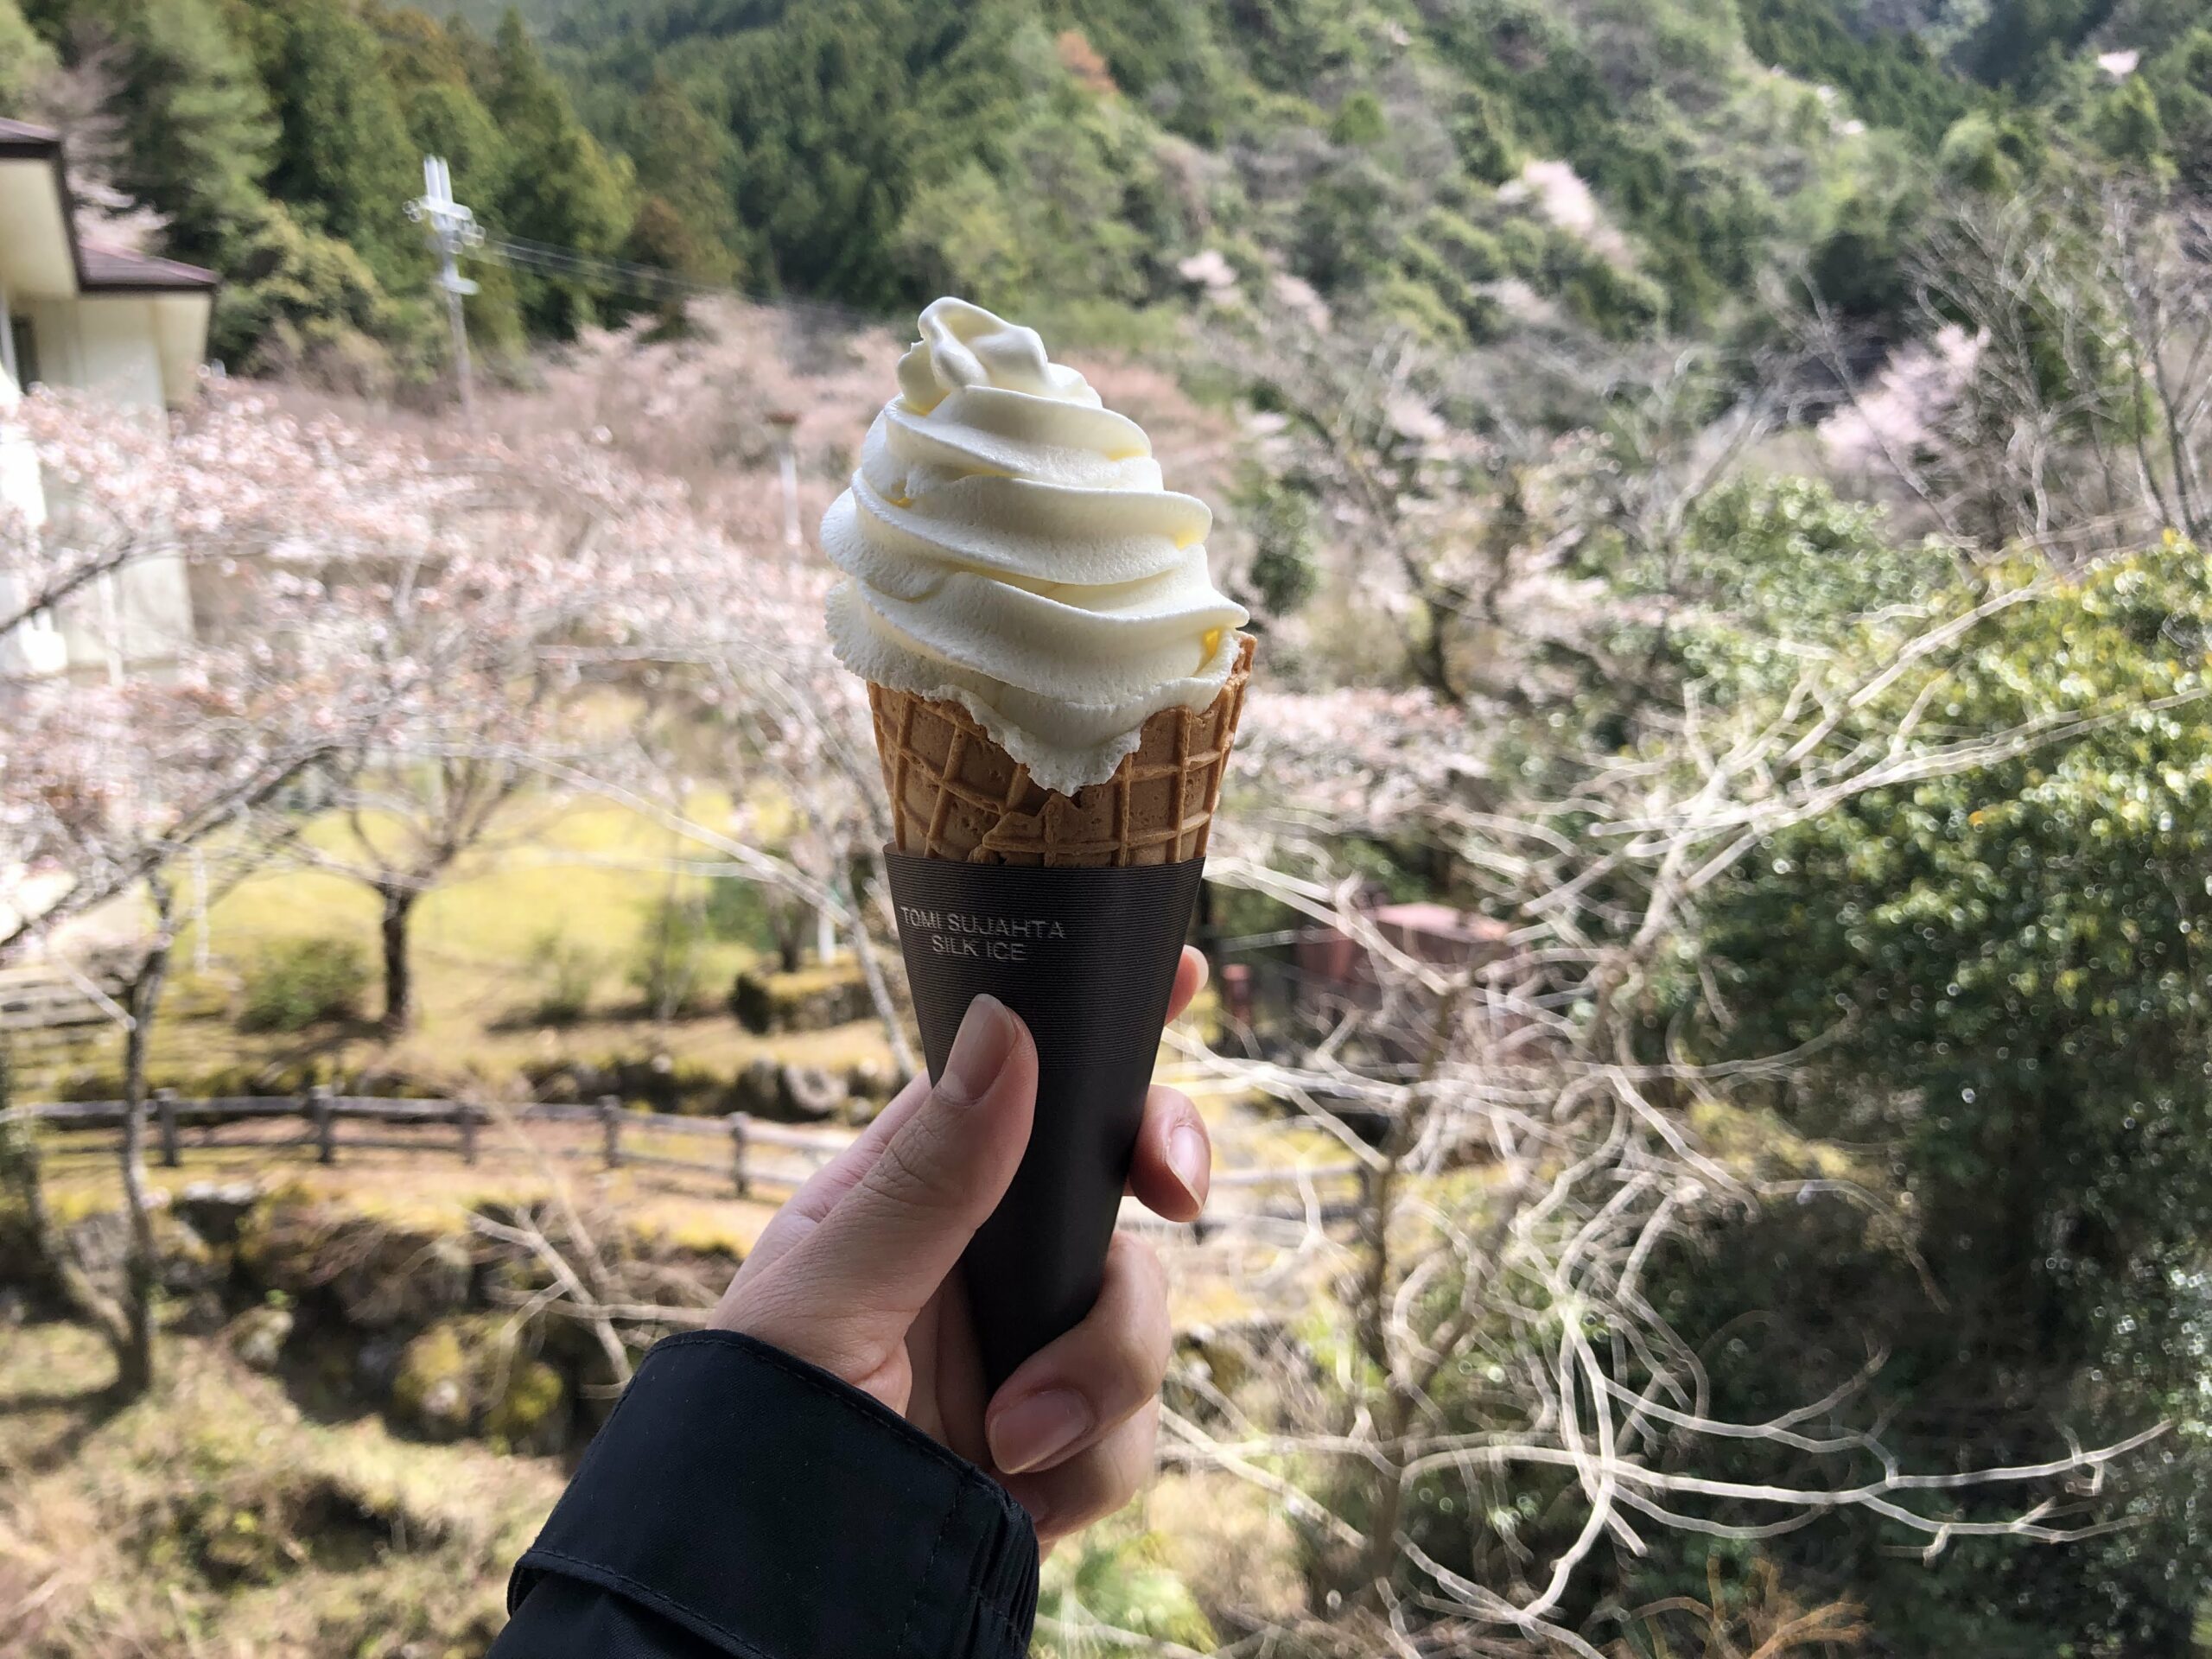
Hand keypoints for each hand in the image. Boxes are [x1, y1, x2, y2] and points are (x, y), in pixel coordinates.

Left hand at [709, 948, 1212, 1546]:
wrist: (763, 1607)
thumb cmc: (751, 1429)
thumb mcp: (829, 1291)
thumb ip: (932, 1174)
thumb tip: (1008, 1026)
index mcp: (911, 1192)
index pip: (1013, 1078)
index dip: (1096, 1024)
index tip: (1182, 977)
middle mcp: (979, 1258)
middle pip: (1113, 1176)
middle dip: (1160, 1176)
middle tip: (1178, 1189)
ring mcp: (1027, 1351)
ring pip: (1143, 1307)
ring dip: (1104, 1373)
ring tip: (1009, 1440)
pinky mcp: (1061, 1445)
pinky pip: (1139, 1429)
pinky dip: (1094, 1463)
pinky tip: (1019, 1490)